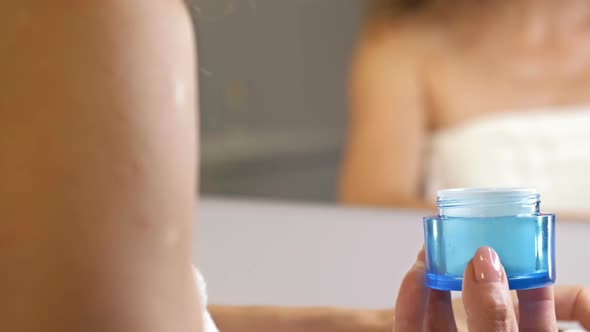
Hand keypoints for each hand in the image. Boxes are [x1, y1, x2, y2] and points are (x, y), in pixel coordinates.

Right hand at [394, 246, 589, 330]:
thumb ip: (509, 315)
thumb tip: (497, 265)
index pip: (539, 309)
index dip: (533, 273)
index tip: (521, 246)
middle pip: (485, 305)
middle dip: (470, 267)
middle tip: (462, 238)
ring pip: (444, 318)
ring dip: (433, 280)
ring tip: (430, 251)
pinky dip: (409, 305)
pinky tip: (412, 278)